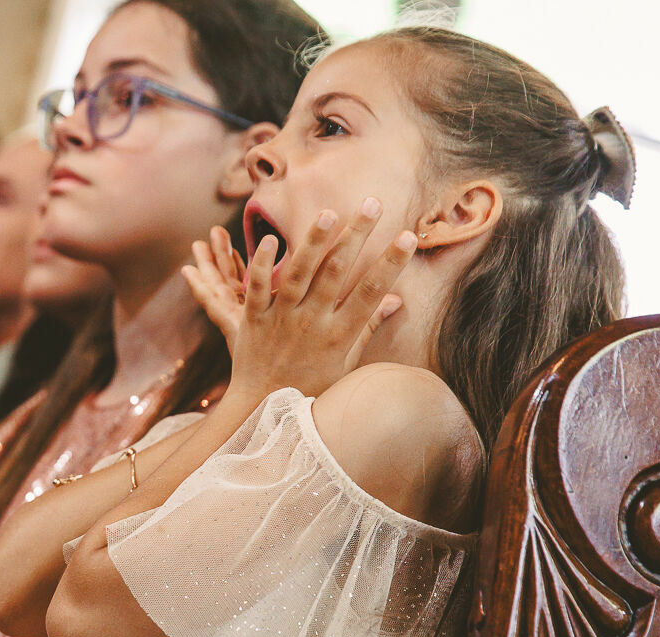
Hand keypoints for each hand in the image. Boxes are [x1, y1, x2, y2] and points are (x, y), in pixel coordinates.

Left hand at [184, 198, 415, 400]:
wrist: (262, 409)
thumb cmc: (309, 388)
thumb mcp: (344, 364)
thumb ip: (367, 329)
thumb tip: (395, 300)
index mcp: (338, 335)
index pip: (369, 292)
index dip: (390, 263)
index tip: (408, 235)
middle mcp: (311, 324)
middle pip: (337, 273)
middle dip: (357, 236)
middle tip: (373, 204)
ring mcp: (280, 320)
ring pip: (298, 274)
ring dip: (314, 242)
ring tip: (330, 213)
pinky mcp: (251, 320)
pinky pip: (255, 288)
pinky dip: (261, 264)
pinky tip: (268, 240)